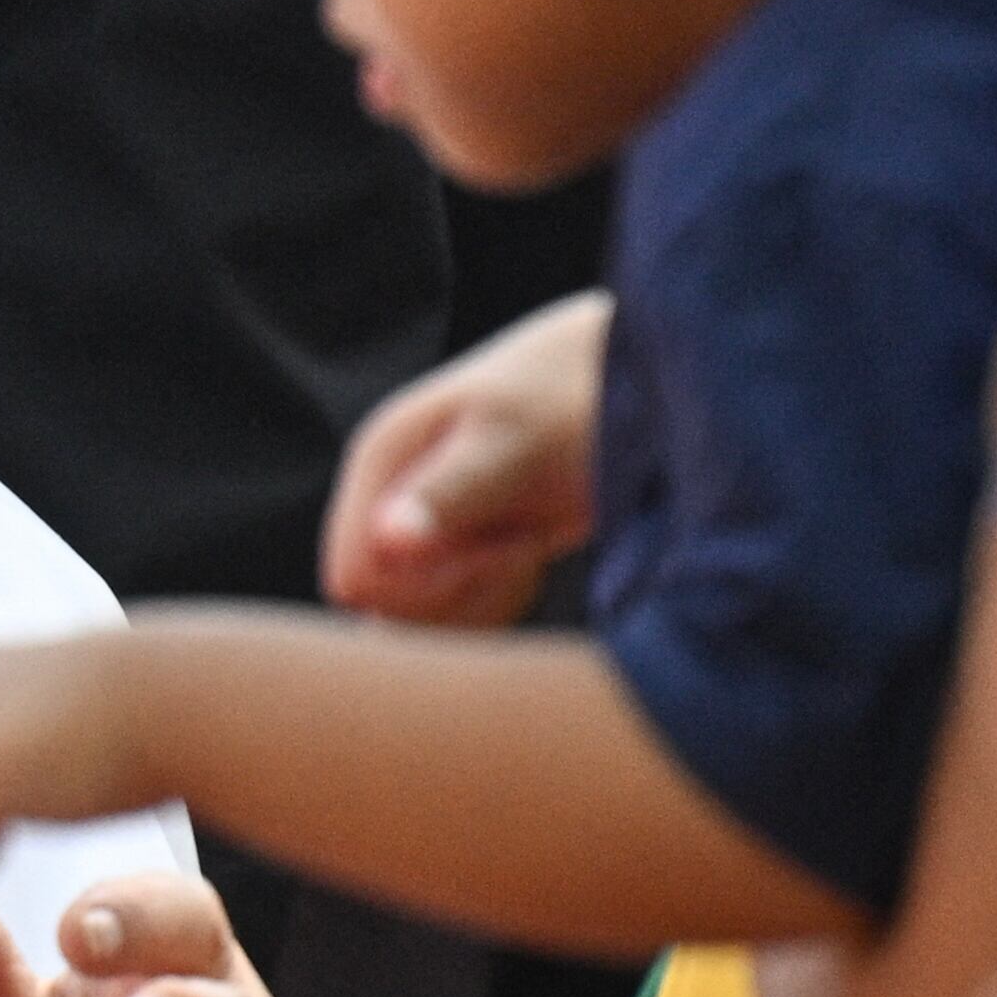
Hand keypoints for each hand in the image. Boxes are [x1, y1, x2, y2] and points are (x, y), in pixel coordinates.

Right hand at [320, 289, 607, 624]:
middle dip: (458, 591)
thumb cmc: (581, 396)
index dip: (427, 584)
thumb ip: (450, 491)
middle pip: (388, 606)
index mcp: (383, 459)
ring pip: (423, 615)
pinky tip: (531, 548)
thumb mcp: (518, 442)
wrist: (638, 381)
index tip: (492, 541)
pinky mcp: (457, 548)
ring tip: (529, 537)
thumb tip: (387, 540)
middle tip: (520, 539)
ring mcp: (421, 524)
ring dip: (486, 596)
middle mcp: (389, 494)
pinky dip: (501, 597)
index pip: (358, 576)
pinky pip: (458, 612)